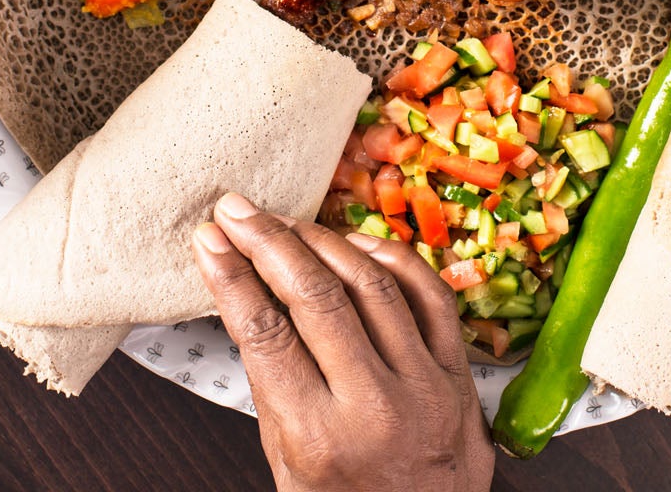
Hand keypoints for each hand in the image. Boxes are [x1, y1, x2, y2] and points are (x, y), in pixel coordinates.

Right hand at [193, 194, 493, 491]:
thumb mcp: (286, 461)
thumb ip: (273, 379)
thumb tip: (244, 288)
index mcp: (320, 438)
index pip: (265, 333)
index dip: (231, 276)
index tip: (209, 241)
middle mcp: (377, 408)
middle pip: (315, 296)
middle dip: (268, 242)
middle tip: (236, 211)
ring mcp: (427, 388)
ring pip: (373, 283)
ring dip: (323, 240)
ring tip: (286, 223)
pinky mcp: (461, 376)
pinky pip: (429, 294)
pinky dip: (390, 258)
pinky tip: (354, 242)